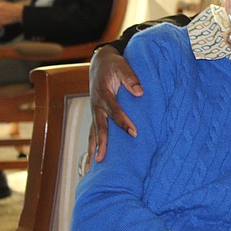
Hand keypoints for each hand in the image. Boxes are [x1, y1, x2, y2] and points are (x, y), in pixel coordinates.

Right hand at [89, 45, 142, 161]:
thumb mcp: (122, 66)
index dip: (123, 122)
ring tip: (91, 168)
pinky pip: (92, 133)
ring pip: (92, 133)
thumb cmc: (113, 65)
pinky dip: (91, 147)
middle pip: (99, 127)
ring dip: (92, 149)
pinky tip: (90, 162)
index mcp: (103, 94)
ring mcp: (94, 111)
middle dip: (102, 142)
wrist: (99, 62)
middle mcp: (96, 105)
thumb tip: (140, 92)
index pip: (114, 111)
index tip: (134, 133)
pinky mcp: (96, 115)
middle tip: (103, 157)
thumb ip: (130, 77)